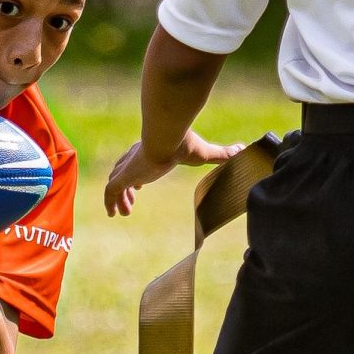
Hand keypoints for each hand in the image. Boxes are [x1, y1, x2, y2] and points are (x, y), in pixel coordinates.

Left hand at [104, 131, 241, 216]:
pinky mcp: (123, 176)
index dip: (138, 174)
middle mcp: (136, 157)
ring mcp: (128, 167)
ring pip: (116, 183)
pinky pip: (110, 192)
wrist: (168, 138)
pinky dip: (110, 203)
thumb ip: (222, 153)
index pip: (139, 161)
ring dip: (120, 198)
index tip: (140, 185)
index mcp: (150, 150)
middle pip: (123, 171)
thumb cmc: (185, 144)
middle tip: (131, 201)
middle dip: (126, 187)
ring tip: (124, 213)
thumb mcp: (205, 153)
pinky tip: (113, 214)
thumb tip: (244, 149)